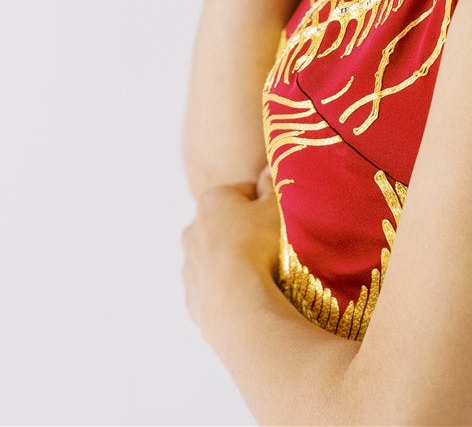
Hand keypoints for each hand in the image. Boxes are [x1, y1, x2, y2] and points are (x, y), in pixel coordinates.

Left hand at [182, 162, 285, 341]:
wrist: (237, 302)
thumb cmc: (260, 246)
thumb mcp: (276, 208)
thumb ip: (273, 185)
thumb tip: (269, 168)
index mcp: (212, 201)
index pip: (244, 192)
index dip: (266, 204)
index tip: (282, 219)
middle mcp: (192, 230)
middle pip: (226, 227)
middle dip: (246, 235)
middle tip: (275, 250)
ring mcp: (189, 267)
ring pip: (216, 260)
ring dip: (235, 266)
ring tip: (264, 280)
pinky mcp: (192, 299)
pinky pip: (214, 292)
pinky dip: (229, 294)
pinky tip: (249, 300)